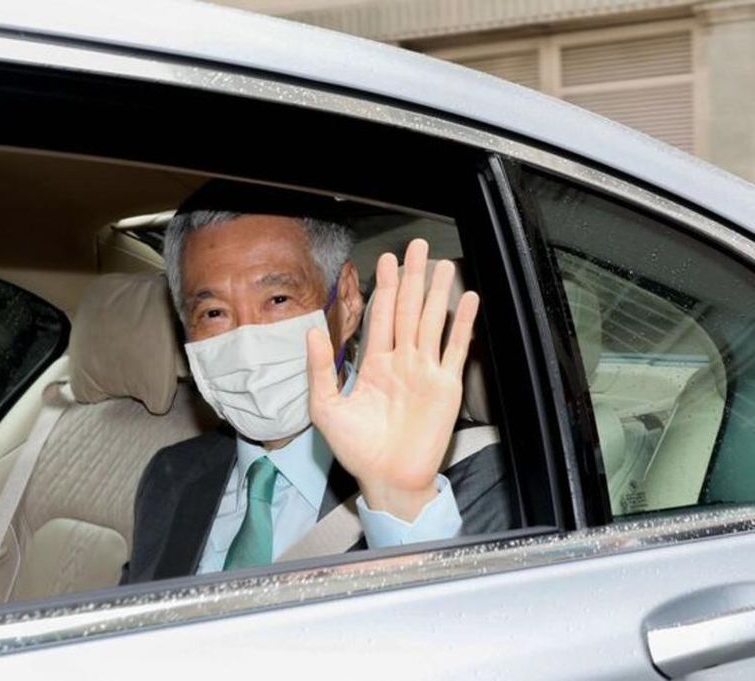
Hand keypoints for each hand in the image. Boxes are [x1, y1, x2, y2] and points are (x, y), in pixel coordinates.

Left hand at [307, 239, 479, 521]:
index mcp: (375, 365)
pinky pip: (456, 349)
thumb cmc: (356, 449)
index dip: (384, 288)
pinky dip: (462, 324)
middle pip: (407, 311)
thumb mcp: (327, 407)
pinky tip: (468, 300)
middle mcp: (402, 362)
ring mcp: (425, 372)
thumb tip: (312, 332)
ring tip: (442, 264)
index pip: (381, 317)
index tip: (386, 260)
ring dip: (437, 293)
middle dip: (412, 279)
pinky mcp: (446, 386)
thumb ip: (320, 369)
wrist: (387, 480)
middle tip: (417, 246)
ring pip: (431, 322)